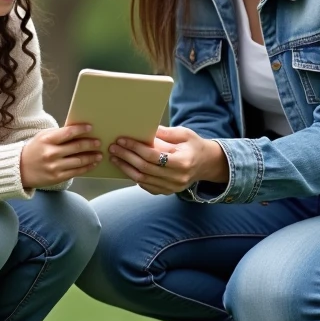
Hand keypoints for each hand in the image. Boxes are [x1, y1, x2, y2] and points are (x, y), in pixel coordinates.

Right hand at [20, 124, 102, 188]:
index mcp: (47, 140)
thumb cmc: (34, 150)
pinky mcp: (57, 177)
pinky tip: (93, 164)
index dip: (81, 129)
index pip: (68, 132)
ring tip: (99, 154)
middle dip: (90, 144)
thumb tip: (77, 131)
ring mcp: (55, 167)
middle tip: (98, 142)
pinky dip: (87, 167)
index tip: (91, 127)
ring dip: (92, 157)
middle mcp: (51, 153)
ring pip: (79, 161)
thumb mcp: (42, 137)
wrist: (20, 169)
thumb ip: (58, 134)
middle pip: (76, 147)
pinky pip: (76, 172)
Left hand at [108, 125, 227, 194]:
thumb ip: (166, 133)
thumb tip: (145, 129)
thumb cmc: (194, 146)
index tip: (122, 140)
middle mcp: (178, 178)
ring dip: (126, 168)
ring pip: (142, 180)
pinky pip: (146, 186)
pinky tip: (125, 167)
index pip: (153, 156)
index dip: (135, 148)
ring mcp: (172, 187)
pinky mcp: (167, 192)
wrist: (206, 164)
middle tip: (113, 148)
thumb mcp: (184, 134)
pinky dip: (134, 177)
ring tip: (114, 157)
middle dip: (126, 157)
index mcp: (183, 162)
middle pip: (145, 168)